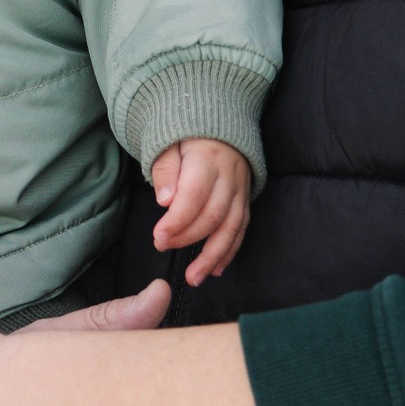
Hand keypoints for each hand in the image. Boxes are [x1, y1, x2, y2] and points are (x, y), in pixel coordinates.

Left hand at [149, 138, 252, 286]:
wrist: (220, 128)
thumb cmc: (187, 139)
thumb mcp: (169, 144)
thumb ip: (166, 170)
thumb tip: (165, 200)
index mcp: (208, 159)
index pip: (194, 195)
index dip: (177, 219)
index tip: (159, 236)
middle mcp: (229, 177)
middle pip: (213, 214)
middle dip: (188, 237)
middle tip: (162, 246)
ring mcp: (240, 191)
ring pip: (231, 227)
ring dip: (212, 256)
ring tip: (194, 277)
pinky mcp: (245, 201)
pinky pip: (241, 229)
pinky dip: (229, 251)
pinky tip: (215, 269)